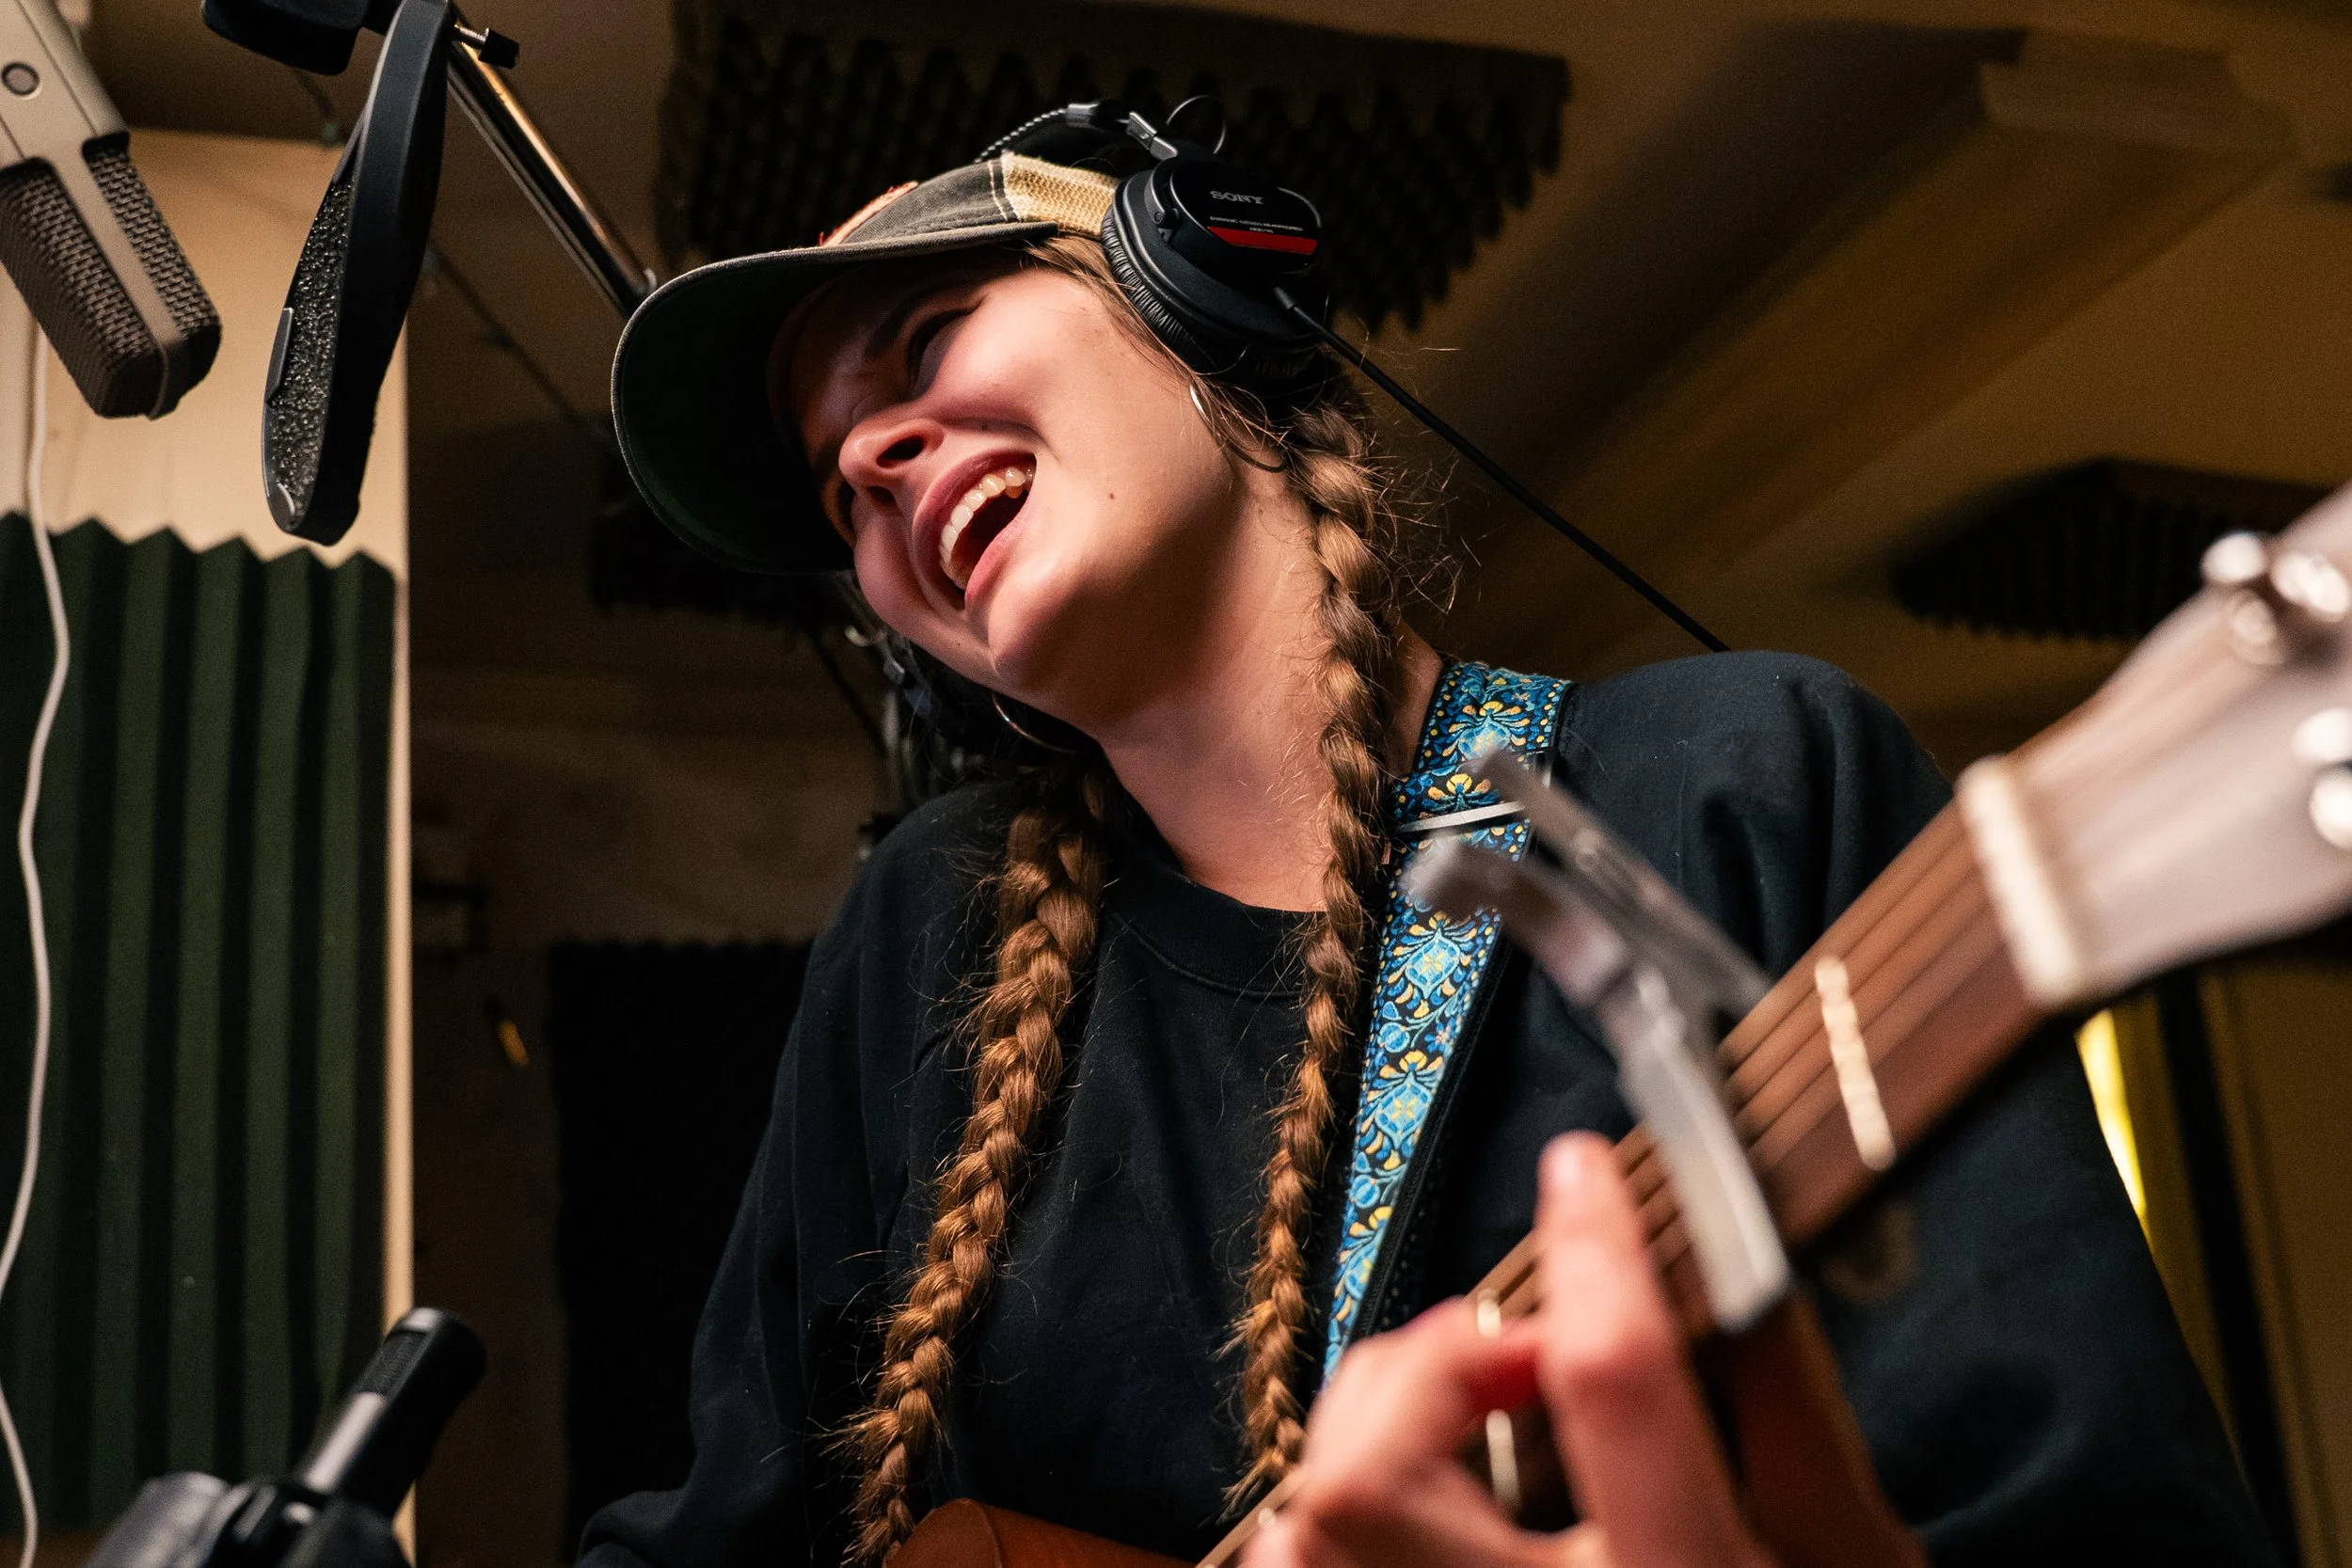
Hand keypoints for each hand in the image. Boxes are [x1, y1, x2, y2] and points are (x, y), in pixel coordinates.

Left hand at [1243, 1134, 1775, 1567]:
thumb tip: (1719, 1250)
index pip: (1613, 1388)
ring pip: (1311, 1526)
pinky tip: (1417, 1500)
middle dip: (1430, 1369)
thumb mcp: (1844, 1544)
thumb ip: (1783, 1401)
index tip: (1581, 1172)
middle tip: (1520, 1356)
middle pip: (1373, 1479)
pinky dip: (1330, 1517)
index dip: (1593, 1254)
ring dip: (1371, 1432)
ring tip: (1471, 1420)